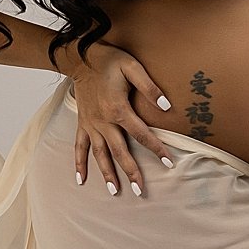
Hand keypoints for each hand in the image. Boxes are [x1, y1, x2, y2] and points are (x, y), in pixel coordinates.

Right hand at [65, 44, 173, 197]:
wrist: (80, 57)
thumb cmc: (110, 60)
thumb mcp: (132, 67)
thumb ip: (150, 88)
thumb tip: (167, 107)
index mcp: (118, 109)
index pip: (142, 134)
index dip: (157, 149)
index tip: (169, 163)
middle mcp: (103, 121)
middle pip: (119, 152)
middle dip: (131, 172)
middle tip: (141, 190)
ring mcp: (91, 124)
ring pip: (100, 154)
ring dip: (107, 174)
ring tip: (115, 192)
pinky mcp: (82, 123)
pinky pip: (79, 147)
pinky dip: (78, 163)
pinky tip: (81, 180)